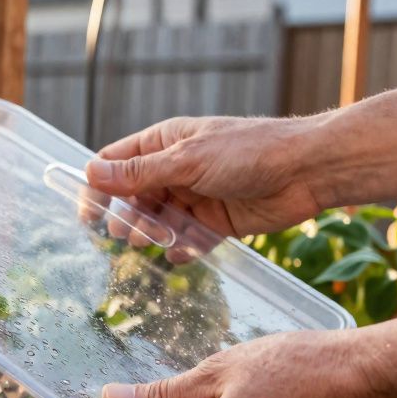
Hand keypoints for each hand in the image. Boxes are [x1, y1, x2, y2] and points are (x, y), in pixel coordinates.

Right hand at [84, 116, 326, 237]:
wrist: (307, 171)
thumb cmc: (249, 152)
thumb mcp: (187, 160)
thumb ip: (139, 173)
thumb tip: (91, 173)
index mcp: (165, 143)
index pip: (114, 164)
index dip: (97, 187)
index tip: (89, 215)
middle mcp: (176, 170)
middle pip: (133, 198)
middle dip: (127, 218)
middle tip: (128, 234)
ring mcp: (195, 197)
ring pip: (159, 222)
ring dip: (153, 235)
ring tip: (156, 242)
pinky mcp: (216, 223)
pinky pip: (188, 240)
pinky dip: (183, 249)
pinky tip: (184, 253)